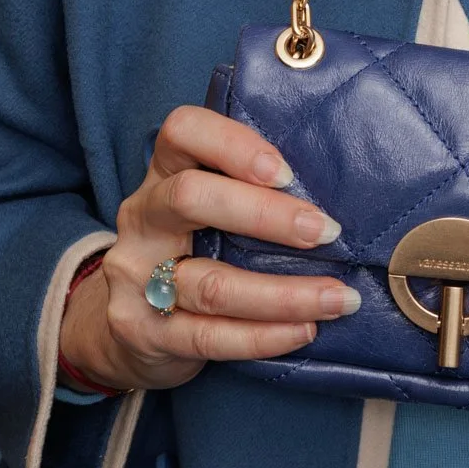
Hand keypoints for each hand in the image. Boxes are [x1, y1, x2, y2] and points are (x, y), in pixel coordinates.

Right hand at [59, 106, 358, 393]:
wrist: (129, 325)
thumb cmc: (193, 250)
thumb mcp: (207, 209)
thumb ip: (250, 191)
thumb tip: (339, 188)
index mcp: (163, 173)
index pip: (182, 130)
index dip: (234, 144)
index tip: (287, 172)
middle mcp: (143, 217)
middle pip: (190, 198)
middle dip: (266, 215)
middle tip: (326, 232)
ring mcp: (136, 277)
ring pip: (210, 285)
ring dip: (284, 293)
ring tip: (338, 298)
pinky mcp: (144, 332)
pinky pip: (209, 337)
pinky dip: (264, 336)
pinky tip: (305, 330)